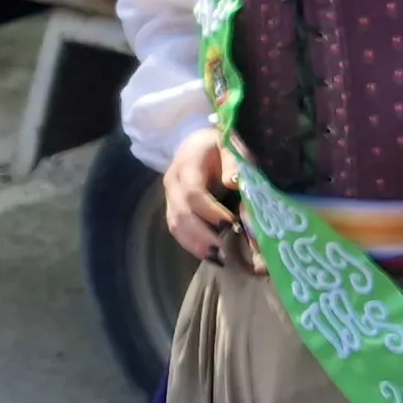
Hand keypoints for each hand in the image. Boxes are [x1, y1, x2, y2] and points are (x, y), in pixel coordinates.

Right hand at [162, 130, 233, 261]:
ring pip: (175, 224)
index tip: (230, 224)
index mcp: (187, 164)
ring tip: (217, 259)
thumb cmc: (218, 146)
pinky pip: (176, 228)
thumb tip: (233, 183)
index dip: (210, 211)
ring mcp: (169, 196)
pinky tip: (207, 254)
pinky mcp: (172, 208)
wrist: (196, 143)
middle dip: (201, 235)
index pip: (193, 192)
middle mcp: (173, 182)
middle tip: (222, 252)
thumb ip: (233, 162)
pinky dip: (190, 244)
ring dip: (194, 244)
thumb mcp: (230, 145)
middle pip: (181, 213)